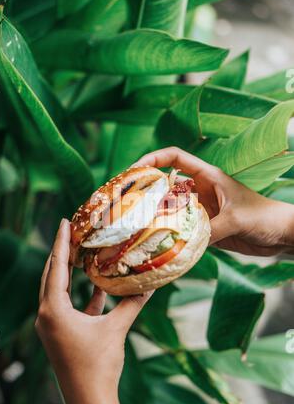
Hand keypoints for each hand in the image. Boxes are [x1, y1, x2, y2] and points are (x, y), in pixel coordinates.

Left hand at [36, 218, 152, 403]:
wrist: (90, 400)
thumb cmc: (98, 365)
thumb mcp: (116, 329)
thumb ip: (132, 304)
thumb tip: (153, 284)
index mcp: (53, 310)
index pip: (56, 268)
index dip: (61, 243)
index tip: (64, 221)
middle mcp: (47, 315)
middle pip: (52, 276)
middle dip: (63, 254)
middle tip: (72, 231)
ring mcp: (53, 326)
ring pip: (60, 291)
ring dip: (72, 274)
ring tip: (84, 253)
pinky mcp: (62, 334)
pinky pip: (70, 307)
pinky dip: (82, 296)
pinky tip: (101, 287)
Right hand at [135, 147, 293, 255]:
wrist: (280, 234)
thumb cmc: (263, 216)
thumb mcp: (236, 219)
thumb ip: (209, 230)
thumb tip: (183, 244)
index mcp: (207, 176)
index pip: (174, 158)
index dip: (152, 159)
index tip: (134, 170)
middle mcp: (200, 191)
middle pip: (167, 184)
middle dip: (146, 190)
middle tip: (125, 202)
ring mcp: (201, 210)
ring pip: (171, 209)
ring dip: (155, 215)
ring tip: (134, 225)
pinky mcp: (205, 228)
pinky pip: (181, 229)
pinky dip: (170, 235)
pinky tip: (156, 243)